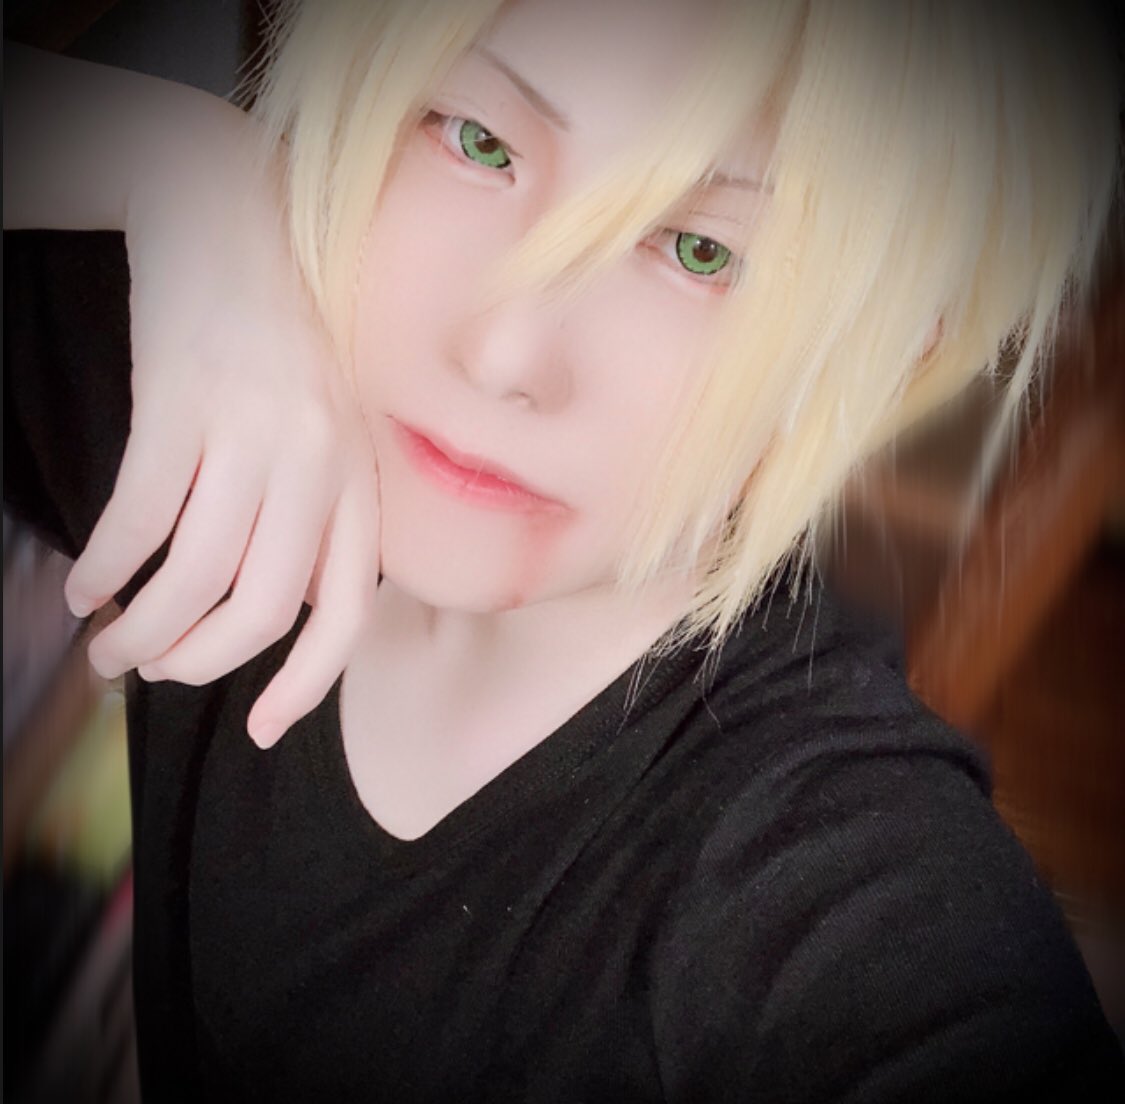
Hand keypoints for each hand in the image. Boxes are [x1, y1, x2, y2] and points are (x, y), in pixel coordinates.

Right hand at [63, 104, 379, 748]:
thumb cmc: (281, 346)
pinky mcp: (181, 406)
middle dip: (200, 664)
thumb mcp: (328, 434)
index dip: (307, 685)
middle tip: (153, 674)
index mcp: (358, 482)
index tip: (263, 729)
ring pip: (194, 577)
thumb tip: (281, 616)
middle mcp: (316, 467)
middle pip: (261, 611)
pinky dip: (104, 566)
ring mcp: (251, 435)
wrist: (233, 224)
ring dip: (142, 630)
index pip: (347, 613)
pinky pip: (137, 517)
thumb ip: (320, 521)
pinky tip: (83, 583)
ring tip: (108, 645)